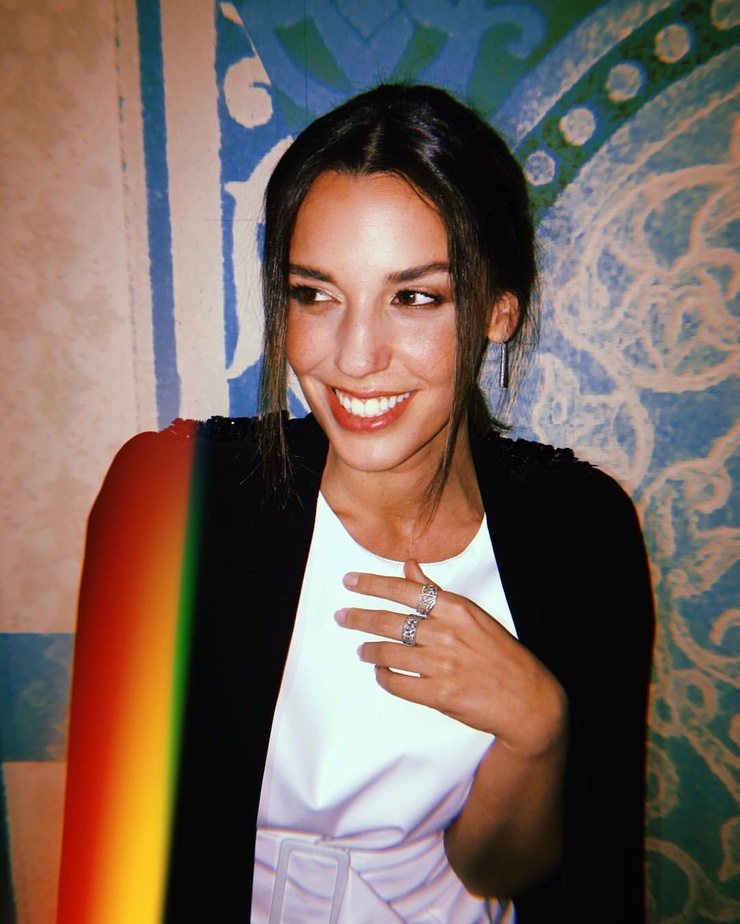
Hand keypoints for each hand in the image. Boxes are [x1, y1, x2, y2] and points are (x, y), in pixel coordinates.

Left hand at [336, 559, 566, 758]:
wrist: (527, 699)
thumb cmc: (501, 655)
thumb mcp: (473, 615)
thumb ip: (438, 592)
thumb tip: (409, 565)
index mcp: (457, 609)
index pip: (405, 589)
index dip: (373, 583)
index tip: (350, 581)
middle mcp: (447, 633)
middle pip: (390, 620)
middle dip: (359, 617)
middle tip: (342, 616)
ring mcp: (443, 664)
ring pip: (389, 653)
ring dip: (370, 650)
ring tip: (362, 650)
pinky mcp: (439, 694)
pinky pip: (398, 683)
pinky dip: (384, 678)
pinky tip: (382, 674)